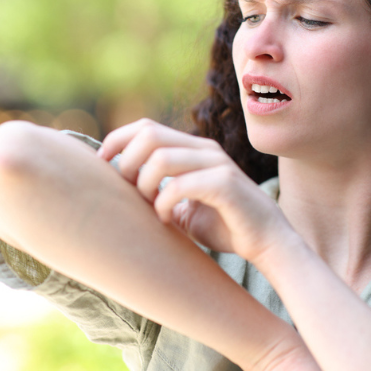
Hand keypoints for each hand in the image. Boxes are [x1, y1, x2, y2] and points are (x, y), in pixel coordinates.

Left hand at [96, 119, 290, 262]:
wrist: (268, 243)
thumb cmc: (225, 226)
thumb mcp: (183, 207)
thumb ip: (160, 193)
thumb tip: (122, 193)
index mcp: (192, 149)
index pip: (146, 127)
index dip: (117, 140)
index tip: (101, 165)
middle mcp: (204, 149)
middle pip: (148, 134)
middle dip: (127, 162)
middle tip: (128, 192)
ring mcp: (217, 163)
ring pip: (161, 157)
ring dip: (144, 185)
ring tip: (148, 208)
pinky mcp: (226, 183)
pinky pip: (181, 185)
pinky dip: (164, 203)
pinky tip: (165, 219)